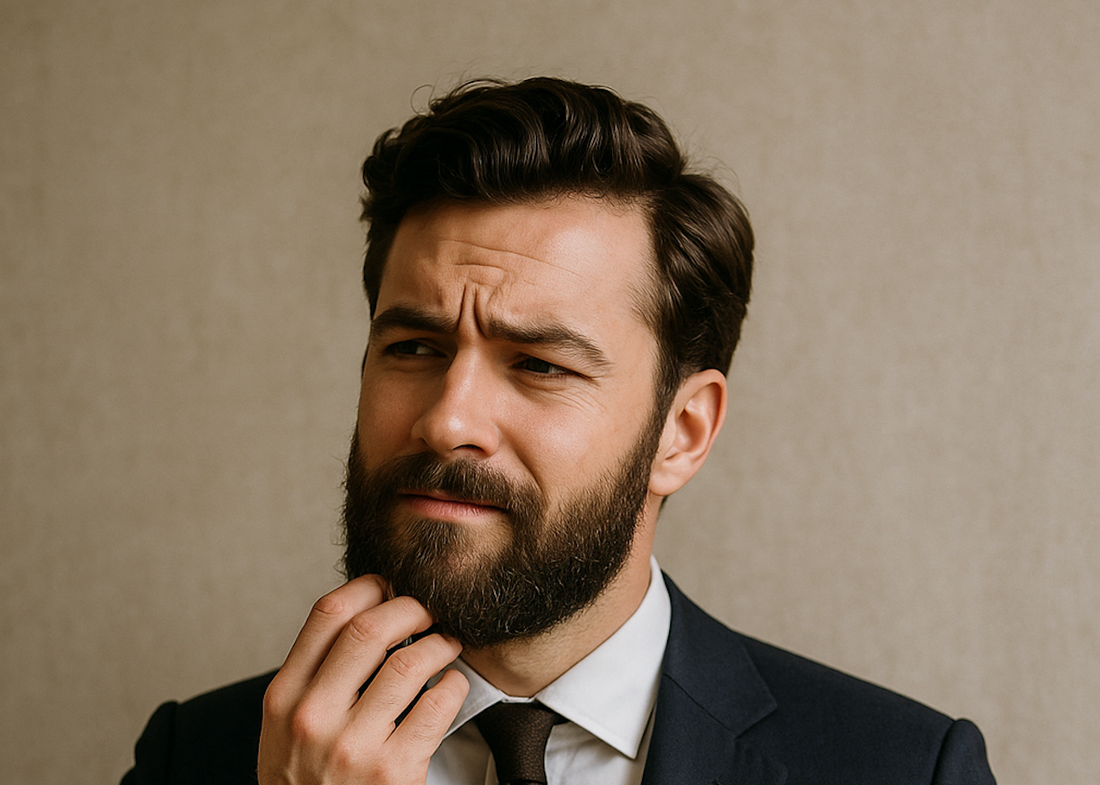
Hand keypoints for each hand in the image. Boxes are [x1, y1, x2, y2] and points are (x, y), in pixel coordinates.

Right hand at [258, 575, 468, 783]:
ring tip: (447, 644)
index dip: (367, 586)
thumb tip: (363, 613)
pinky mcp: (394, 771)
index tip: (387, 585)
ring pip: (411, 661)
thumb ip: (314, 675)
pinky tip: (450, 686)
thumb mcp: (284, 726)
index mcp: (284, 697)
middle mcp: (314, 717)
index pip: (326, 614)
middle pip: (371, 628)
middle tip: (428, 609)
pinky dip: (453, 685)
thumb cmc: (305, 781)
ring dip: (440, 643)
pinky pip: (438, 705)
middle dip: (410, 607)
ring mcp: (354, 746)